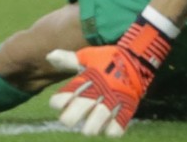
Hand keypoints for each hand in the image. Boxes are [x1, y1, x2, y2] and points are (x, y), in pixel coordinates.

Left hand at [46, 19, 171, 136]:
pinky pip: (115, 130)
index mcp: (84, 80)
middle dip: (69, 119)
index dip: (58, 103)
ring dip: (89, 127)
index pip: (62, 99)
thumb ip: (68, 59)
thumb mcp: (86, 57)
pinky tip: (107, 126)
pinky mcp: (126, 111)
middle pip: (74, 115)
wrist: (137, 60)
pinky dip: (110, 130)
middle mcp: (96, 93)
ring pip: (93, 126)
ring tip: (89, 126)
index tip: (59, 103)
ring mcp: (111, 103)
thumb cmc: (107, 60)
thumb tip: (49, 56)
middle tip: (70, 118)